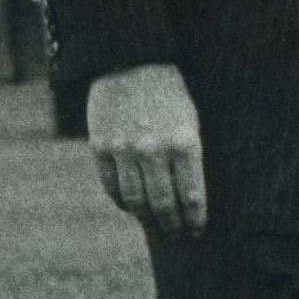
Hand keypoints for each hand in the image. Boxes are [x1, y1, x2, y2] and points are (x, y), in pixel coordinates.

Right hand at [89, 63, 208, 234]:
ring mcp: (124, 150)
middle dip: (172, 225)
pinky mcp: (101, 147)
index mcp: (184, 143)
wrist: (131, 63)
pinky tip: (132, 208)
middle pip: (163, 204)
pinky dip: (122, 202)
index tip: (197, 231)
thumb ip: (189, 157)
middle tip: (178, 235)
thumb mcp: (192, 121)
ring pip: (135, 200)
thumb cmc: (171, 94)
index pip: (191, 195)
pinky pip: (111, 187)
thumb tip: (187, 196)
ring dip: (147, 219)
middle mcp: (154, 150)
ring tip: (156, 226)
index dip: (194, 219)